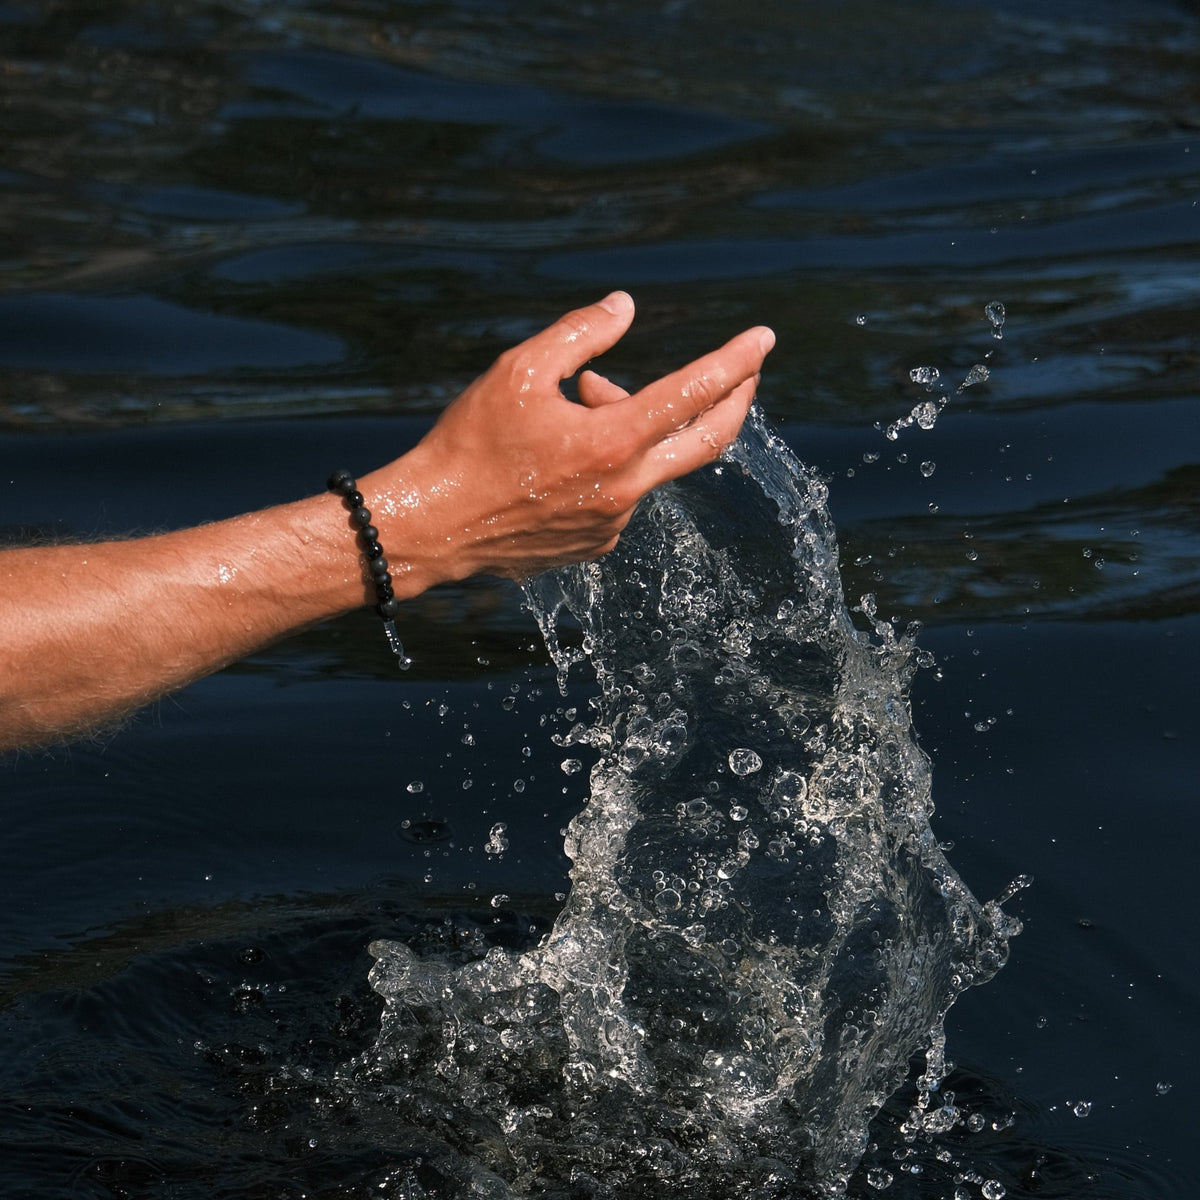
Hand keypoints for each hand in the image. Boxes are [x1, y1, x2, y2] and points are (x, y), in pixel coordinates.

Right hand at [361, 292, 773, 589]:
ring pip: (648, 461)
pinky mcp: (597, 544)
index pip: (695, 393)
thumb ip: (580, 333)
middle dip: (734, 400)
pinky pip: (622, 492)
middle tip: (746, 372)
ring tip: (579, 399)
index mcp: (612, 441)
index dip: (735, 361)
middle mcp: (625, 487)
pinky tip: (560, 453)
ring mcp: (614, 523)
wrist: (433, 526)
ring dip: (633, 423)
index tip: (763, 339)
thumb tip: (625, 306)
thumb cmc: (469, 444)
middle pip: (706, 441)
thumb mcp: (519, 370)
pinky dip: (610, 461)